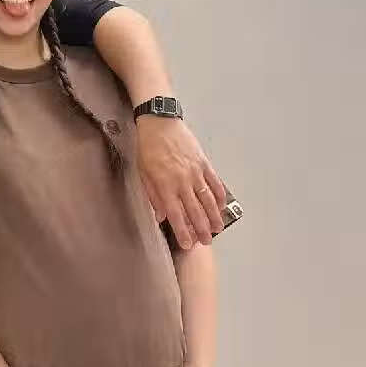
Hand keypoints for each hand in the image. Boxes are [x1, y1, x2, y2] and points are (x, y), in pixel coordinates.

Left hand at [134, 116, 225, 247]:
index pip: (176, 215)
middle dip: (202, 229)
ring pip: (208, 199)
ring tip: (217, 229)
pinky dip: (220, 196)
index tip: (188, 244)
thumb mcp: (143, 172)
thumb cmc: (148, 147)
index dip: (183, 232)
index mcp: (164, 185)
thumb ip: (153, 196)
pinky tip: (222, 206)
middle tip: (206, 242)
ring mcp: (195, 171)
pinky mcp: (203, 162)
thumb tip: (160, 216)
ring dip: (214, 216)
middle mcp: (182, 181)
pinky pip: (215, 182)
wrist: (160, 122)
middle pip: (195, 211)